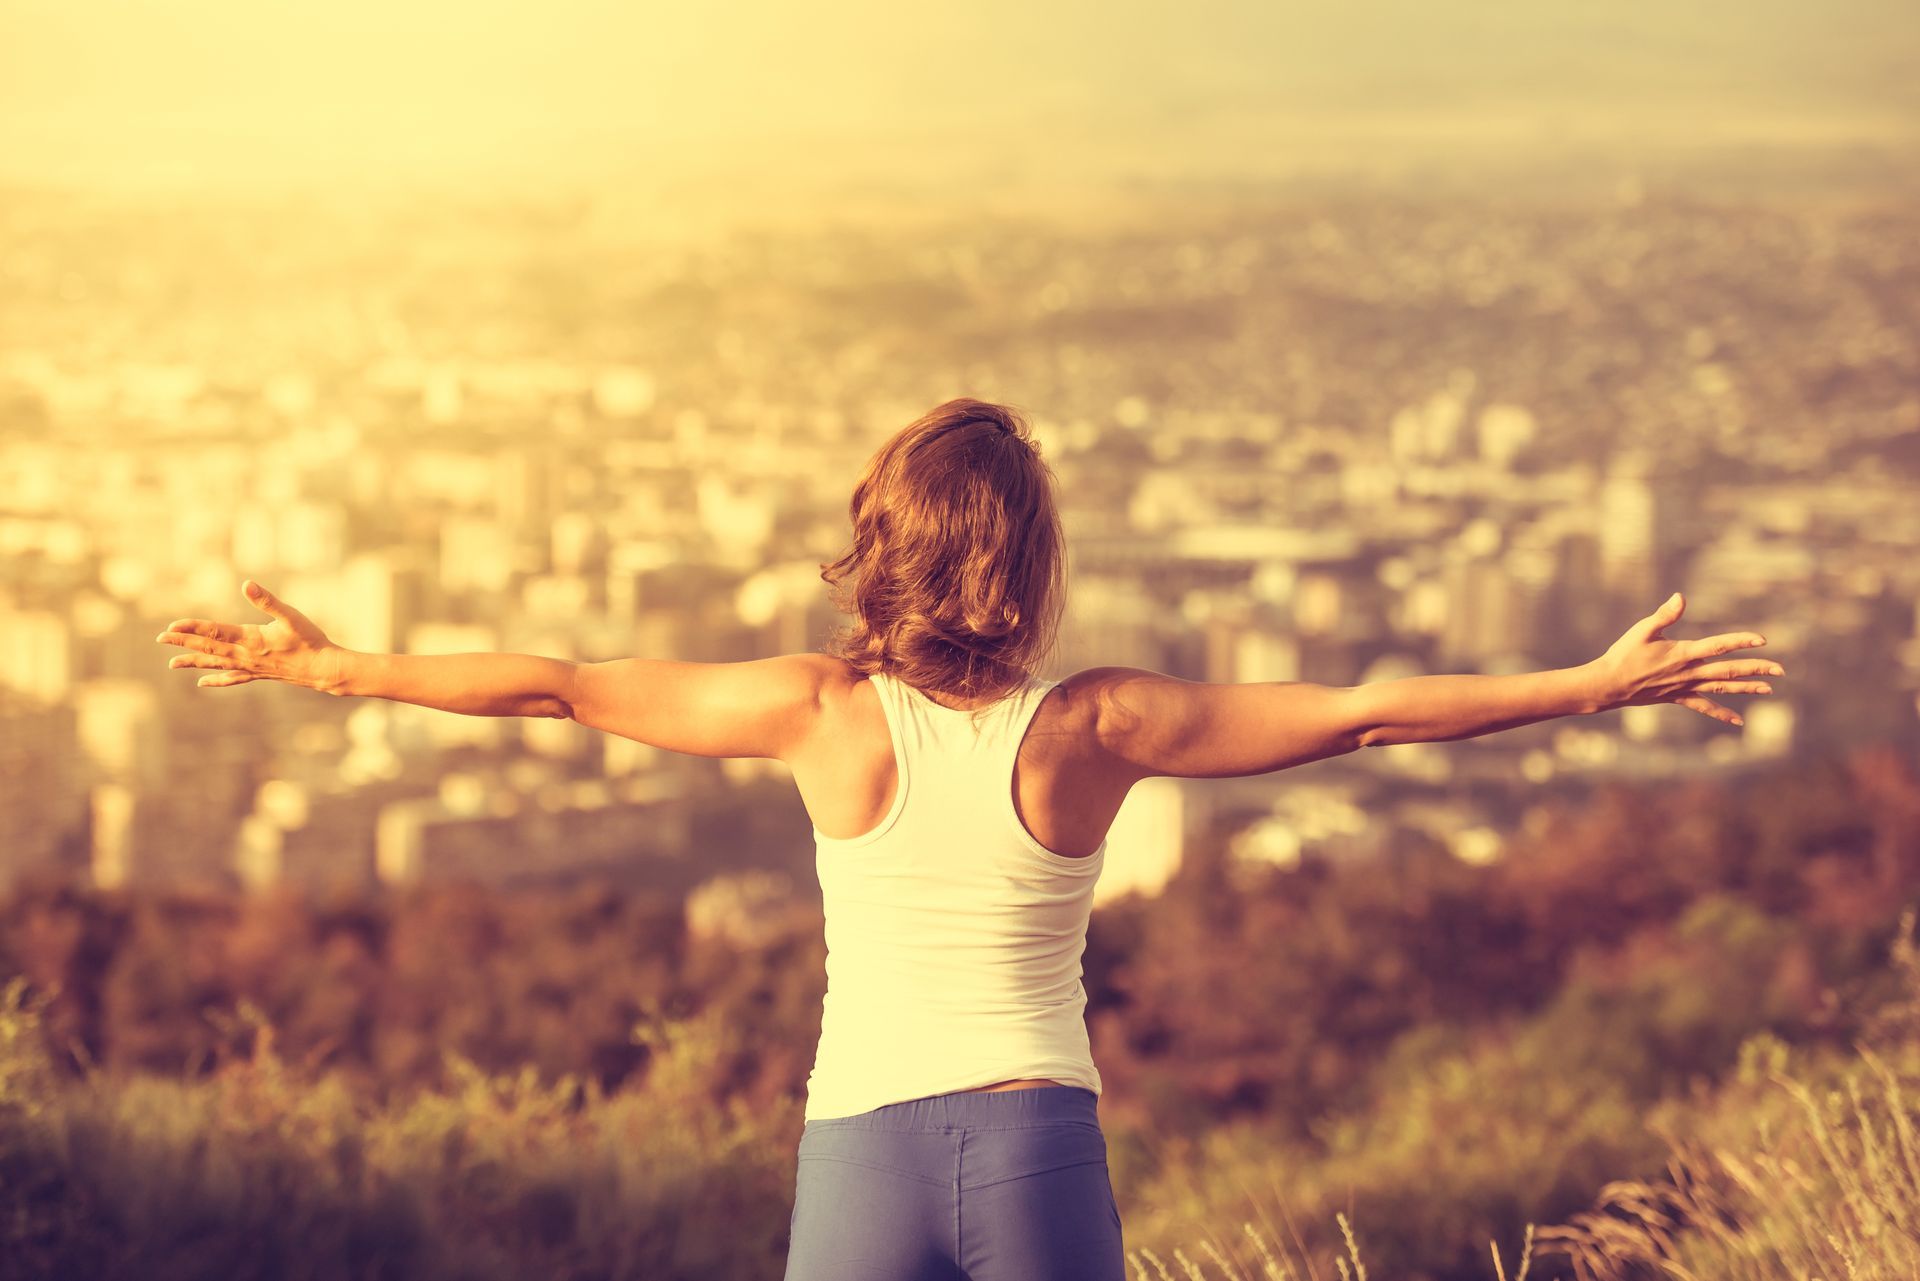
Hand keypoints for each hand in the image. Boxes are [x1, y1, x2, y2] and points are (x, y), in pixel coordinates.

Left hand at [155, 580, 347, 694]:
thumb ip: (267, 600)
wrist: (324, 669)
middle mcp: (246, 655)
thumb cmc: (310, 640)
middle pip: (209, 648)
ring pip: (216, 664)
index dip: (192, 628)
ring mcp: (250, 667)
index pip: (214, 632)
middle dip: (184, 643)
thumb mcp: (291, 616)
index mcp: (251, 639)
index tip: (171, 626)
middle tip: (161, 638)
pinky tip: (202, 682)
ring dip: (194, 661)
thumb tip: (247, 584)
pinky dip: (216, 679)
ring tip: (172, 664)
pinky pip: (232, 677)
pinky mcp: (258, 673)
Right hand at [1587, 591, 1783, 726]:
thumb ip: (1664, 615)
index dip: (1741, 641)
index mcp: (1682, 653)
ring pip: (1722, 687)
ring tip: (1769, 689)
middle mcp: (1688, 672)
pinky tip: (1739, 721)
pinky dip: (1722, 713)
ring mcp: (1684, 687)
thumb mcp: (1642, 630)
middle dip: (1756, 669)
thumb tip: (1680, 597)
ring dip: (1747, 688)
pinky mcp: (1678, 697)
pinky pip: (1704, 706)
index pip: (1718, 646)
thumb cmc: (1623, 655)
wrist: (1608, 685)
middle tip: (1780, 669)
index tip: (1762, 639)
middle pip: (1728, 670)